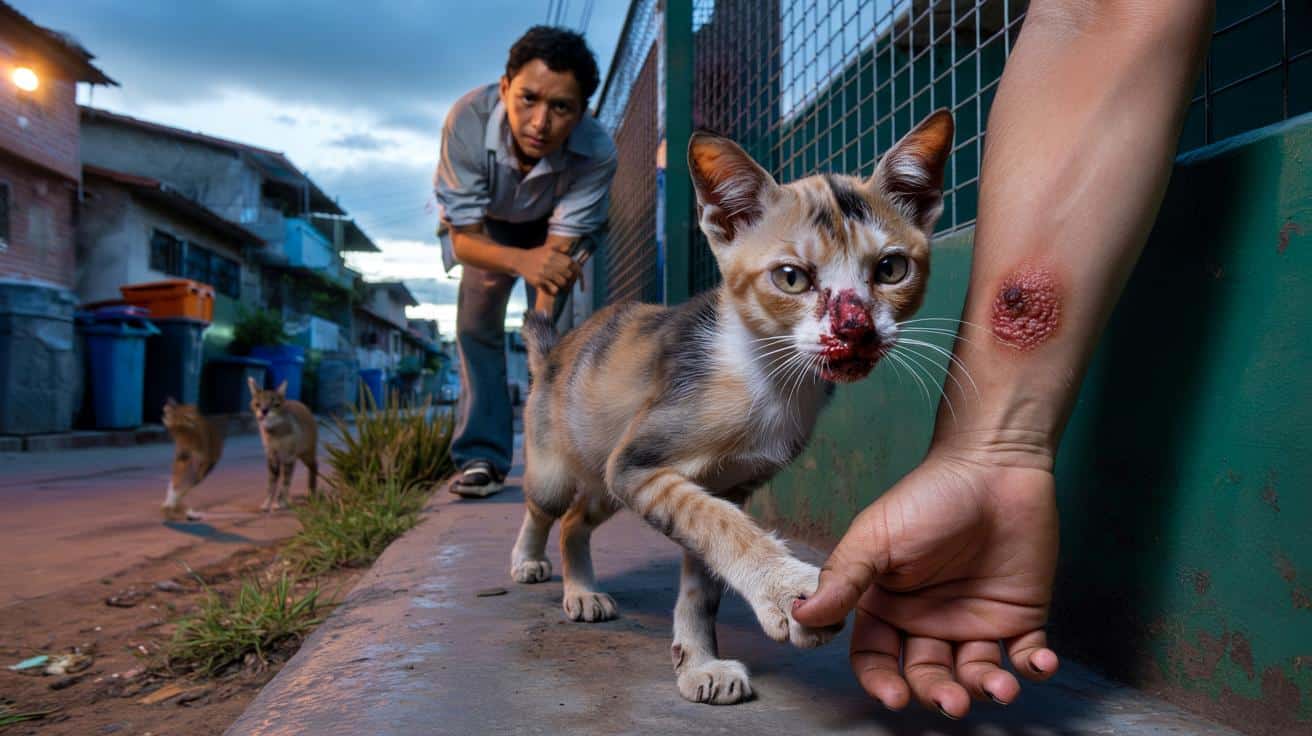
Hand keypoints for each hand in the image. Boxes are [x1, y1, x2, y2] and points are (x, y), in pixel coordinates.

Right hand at [516, 241, 579, 295]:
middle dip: (569, 277)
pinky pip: (553, 289)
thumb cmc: (536, 255)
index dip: (573, 267)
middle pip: (567, 273)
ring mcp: (543, 272)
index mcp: (551, 253)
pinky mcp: (538, 281)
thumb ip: (559, 247)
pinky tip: (552, 287)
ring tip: (560, 283)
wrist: (519, 261)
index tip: (571, 270)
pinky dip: (555, 289)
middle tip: (566, 278)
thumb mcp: (546, 248)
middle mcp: (547, 262)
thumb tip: (570, 247)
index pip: (569, 262)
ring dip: (563, 284)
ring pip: (562, 282)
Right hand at [792, 452, 1059, 717]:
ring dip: (986, 688)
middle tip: (952, 700)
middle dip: (938, 693)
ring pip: (975, 674)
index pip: (876, 657)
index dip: (882, 681)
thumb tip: (800, 615)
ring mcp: (975, 621)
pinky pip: (1026, 657)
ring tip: (1000, 687)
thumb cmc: (928, 498)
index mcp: (889, 604)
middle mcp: (929, 620)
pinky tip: (1038, 666)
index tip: (894, 696)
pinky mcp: (1020, 617)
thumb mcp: (876, 538)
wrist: (994, 466)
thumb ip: (843, 580)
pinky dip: (1033, 669)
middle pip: (927, 675)